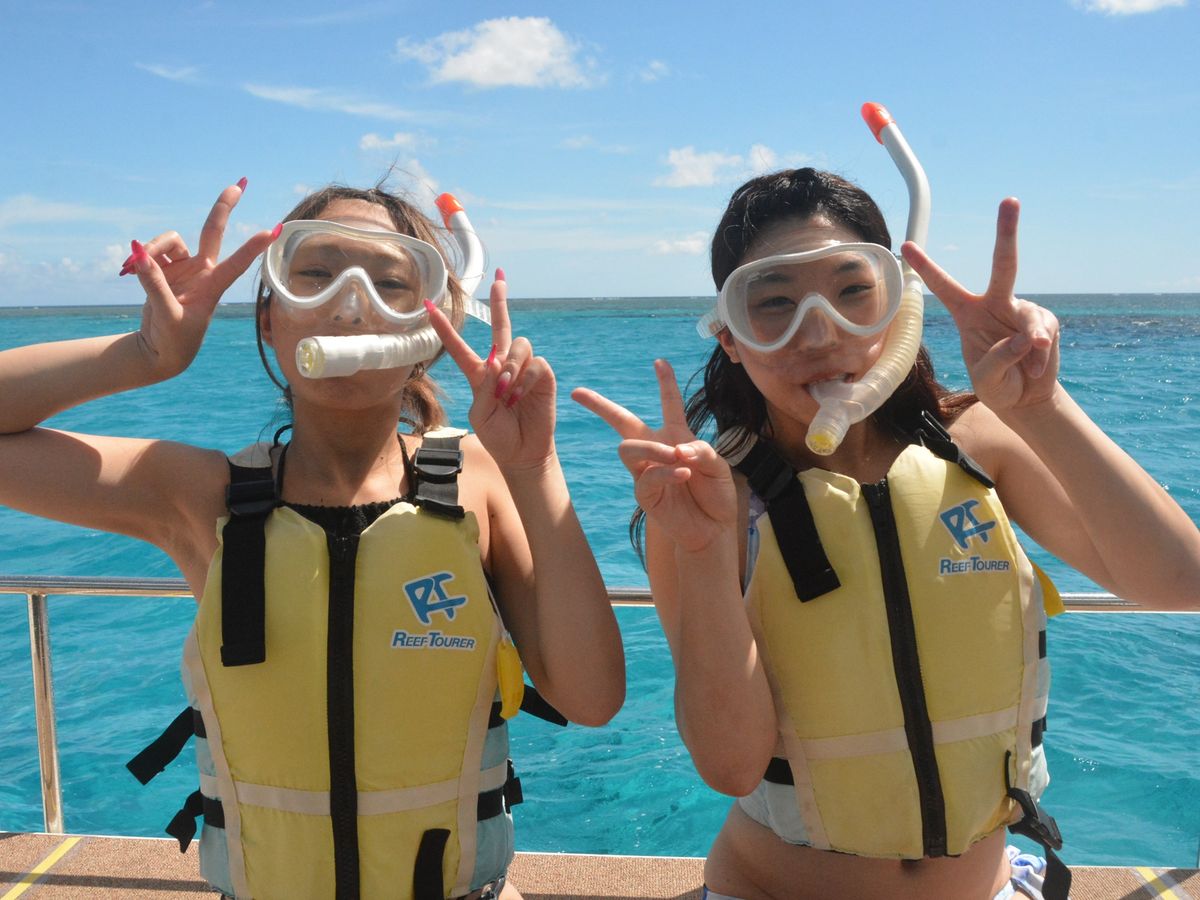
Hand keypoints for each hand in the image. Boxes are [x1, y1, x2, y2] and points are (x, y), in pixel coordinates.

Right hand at [126, 180, 276, 378]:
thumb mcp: (166, 315)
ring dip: (151, 247)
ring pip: (169, 240)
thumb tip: (139, 253)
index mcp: (212, 287)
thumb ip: (154, 284)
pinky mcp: (165, 269)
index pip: (236, 263)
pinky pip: (150, 251)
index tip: (274, 230)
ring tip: (131, 268)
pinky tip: (127, 271)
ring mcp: (184, 268)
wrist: (161, 349)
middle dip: (223, 207)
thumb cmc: (174, 339)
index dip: (253, 247)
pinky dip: (139, 257)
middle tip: (239, 184)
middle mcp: (202, 272)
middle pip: (212, 231)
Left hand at [425, 270, 556, 471]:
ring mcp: (524, 368)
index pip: (459, 347)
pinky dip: (525, 380)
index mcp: (480, 374)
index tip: (429, 306)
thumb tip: (496, 361)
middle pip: (501, 326)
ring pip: (517, 346)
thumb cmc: (498, 436)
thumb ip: (484, 387)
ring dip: (510, 368)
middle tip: (500, 277)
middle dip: (501, 301)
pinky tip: (521, 397)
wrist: (523, 452)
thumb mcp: (480, 414)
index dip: (444, 328)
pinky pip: (534, 363)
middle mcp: (502, 365)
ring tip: (507, 393)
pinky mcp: (543, 375)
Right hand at [572, 360, 736, 553]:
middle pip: (621, 421)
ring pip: (628, 447)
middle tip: (578, 393)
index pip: (668, 404)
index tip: (660, 361)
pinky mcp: (645, 494)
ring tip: (675, 457)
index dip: (665, 382)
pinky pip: (647, 476)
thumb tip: (677, 449)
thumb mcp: (717, 466)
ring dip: (652, 448)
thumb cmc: (716, 495)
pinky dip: (665, 472)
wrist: (713, 529)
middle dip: (599, 405)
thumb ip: (701, 450)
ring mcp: (646, 471)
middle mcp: (656, 450)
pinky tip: (682, 474)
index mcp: (676, 436)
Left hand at [901, 198, 1059, 412]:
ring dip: (1032, 340)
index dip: (926, 267)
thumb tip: (1026, 336)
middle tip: (1010, 200)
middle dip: (1007, 232)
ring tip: (1032, 361)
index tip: (906, 245)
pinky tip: (1037, 369)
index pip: (943, 287)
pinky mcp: (1045, 321)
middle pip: (1003, 265)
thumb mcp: (987, 379)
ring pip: (1029, 316)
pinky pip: (1044, 333)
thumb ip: (1000, 358)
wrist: (1026, 398)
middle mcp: (994, 304)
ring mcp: (1021, 310)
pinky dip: (1041, 355)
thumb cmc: (998, 385)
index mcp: (967, 313)